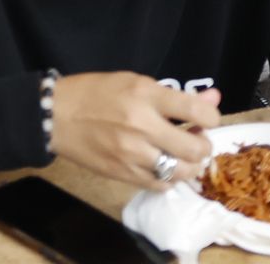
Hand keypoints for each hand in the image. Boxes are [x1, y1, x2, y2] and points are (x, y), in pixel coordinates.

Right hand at [48, 72, 218, 189]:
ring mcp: (133, 153)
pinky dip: (168, 178)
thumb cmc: (94, 93)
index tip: (204, 119)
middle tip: (194, 140)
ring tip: (179, 156)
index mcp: (145, 95)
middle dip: (202, 146)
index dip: (211, 117)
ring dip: (188, 165)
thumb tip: (213, 98)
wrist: (55, 116)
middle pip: (195, 148)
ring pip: (182, 172)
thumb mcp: (134, 83)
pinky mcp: (124, 174)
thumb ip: (175, 96)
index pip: (197, 111)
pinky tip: (161, 167)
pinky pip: (161, 185)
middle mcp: (142, 125)